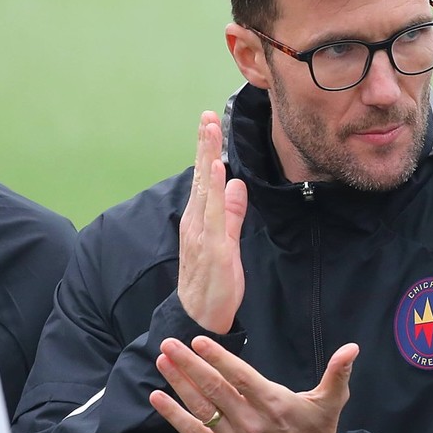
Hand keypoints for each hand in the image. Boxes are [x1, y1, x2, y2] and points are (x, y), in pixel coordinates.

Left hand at [150, 335, 356, 432]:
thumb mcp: (331, 402)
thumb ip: (337, 373)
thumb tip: (352, 347)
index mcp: (273, 404)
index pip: (239, 376)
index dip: (218, 358)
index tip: (199, 340)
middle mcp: (250, 422)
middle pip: (213, 388)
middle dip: (188, 364)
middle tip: (169, 343)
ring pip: (201, 407)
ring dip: (178, 383)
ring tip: (163, 361)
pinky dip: (174, 416)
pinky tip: (158, 397)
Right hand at [176, 111, 246, 333]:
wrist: (200, 316)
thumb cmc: (213, 282)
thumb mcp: (227, 241)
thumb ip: (232, 213)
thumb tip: (237, 185)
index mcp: (199, 220)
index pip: (203, 179)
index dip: (207, 151)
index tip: (209, 124)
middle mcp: (195, 222)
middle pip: (200, 177)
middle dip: (203, 145)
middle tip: (206, 116)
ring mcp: (201, 233)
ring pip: (203, 188)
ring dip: (206, 157)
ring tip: (209, 130)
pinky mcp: (212, 246)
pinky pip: (212, 212)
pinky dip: (212, 188)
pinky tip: (216, 169)